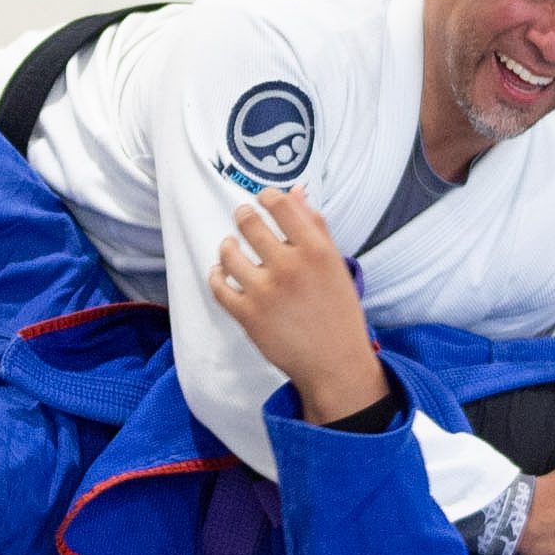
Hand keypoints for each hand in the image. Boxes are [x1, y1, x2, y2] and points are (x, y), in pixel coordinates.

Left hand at [209, 187, 386, 424]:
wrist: (334, 363)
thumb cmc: (338, 312)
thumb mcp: (335, 264)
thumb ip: (315, 226)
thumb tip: (297, 191)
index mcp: (316, 250)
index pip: (281, 205)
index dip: (266, 196)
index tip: (263, 199)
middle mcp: (289, 266)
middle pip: (249, 222)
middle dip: (243, 215)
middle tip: (244, 218)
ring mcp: (265, 291)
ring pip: (228, 253)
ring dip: (227, 246)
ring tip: (231, 247)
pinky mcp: (248, 315)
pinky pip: (219, 286)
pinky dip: (217, 276)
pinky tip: (223, 274)